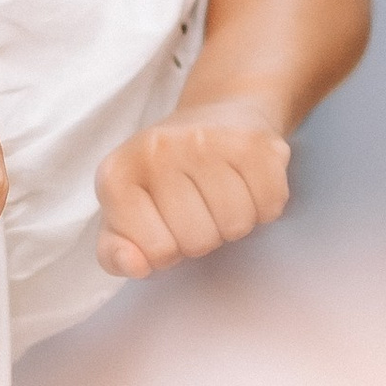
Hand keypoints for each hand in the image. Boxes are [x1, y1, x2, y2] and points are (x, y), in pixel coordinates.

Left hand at [95, 97, 290, 276]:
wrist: (214, 119)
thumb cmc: (165, 182)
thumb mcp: (126, 218)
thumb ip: (115, 252)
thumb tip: (135, 265)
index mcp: (116, 174)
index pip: (156, 251)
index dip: (168, 251)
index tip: (166, 226)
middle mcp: (157, 148)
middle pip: (198, 240)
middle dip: (203, 238)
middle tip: (199, 209)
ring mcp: (206, 140)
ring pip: (235, 225)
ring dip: (234, 224)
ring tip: (222, 197)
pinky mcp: (252, 140)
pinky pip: (269, 205)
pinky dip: (264, 207)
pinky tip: (247, 185)